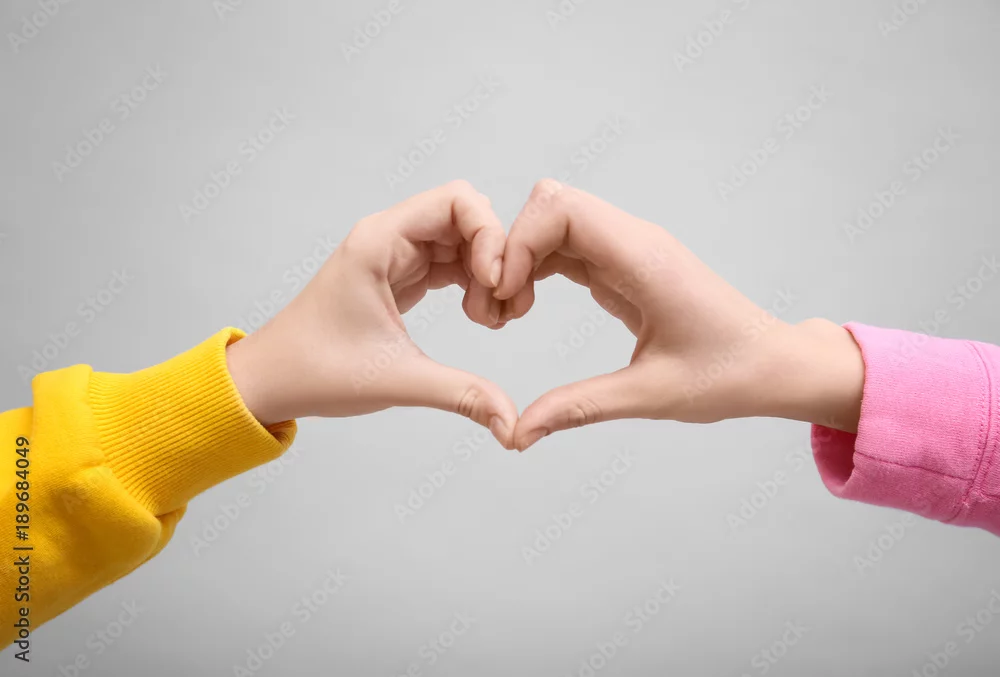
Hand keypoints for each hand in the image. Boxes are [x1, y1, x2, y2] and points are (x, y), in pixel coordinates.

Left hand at [226, 180, 518, 447]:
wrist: (271, 381)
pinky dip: (473, 283)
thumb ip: (461, 395)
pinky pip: (452, 263)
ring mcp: (396, 255)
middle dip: (495, 255)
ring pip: (464, 240)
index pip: (457, 200)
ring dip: (487, 273)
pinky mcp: (401, 275)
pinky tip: (478, 316)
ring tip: (490, 318)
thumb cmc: (314, 370)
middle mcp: (389, 238)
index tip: (493, 282)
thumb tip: (512, 423)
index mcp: (379, 241)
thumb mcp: (396, 380)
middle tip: (501, 305)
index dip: (489, 235)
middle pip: (467, 217)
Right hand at [495, 180, 865, 450]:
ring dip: (522, 258)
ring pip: (556, 222)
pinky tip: (527, 305)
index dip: (518, 242)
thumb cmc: (730, 375)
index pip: (560, 208)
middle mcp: (635, 242)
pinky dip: (539, 268)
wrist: (775, 365)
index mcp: (643, 259)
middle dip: (511, 247)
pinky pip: (570, 247)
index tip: (503, 294)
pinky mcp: (627, 266)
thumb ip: (579, 407)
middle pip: (551, 205)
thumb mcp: (651, 395)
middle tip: (498, 306)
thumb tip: (519, 432)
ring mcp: (631, 250)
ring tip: (508, 311)